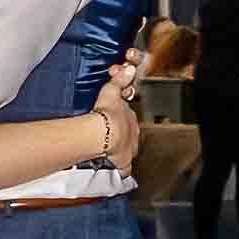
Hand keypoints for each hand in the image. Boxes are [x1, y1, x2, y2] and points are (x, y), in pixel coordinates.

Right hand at [89, 49, 150, 170]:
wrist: (104, 135)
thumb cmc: (106, 114)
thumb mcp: (111, 92)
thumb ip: (119, 80)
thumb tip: (130, 68)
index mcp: (130, 118)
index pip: (127, 118)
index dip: (119, 119)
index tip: (110, 120)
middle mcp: (133, 135)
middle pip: (128, 135)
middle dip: (119, 135)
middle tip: (106, 136)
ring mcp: (129, 150)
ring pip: (126, 151)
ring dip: (118, 152)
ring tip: (107, 152)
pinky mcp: (123, 164)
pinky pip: (123, 169)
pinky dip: (118, 170)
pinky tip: (113, 171)